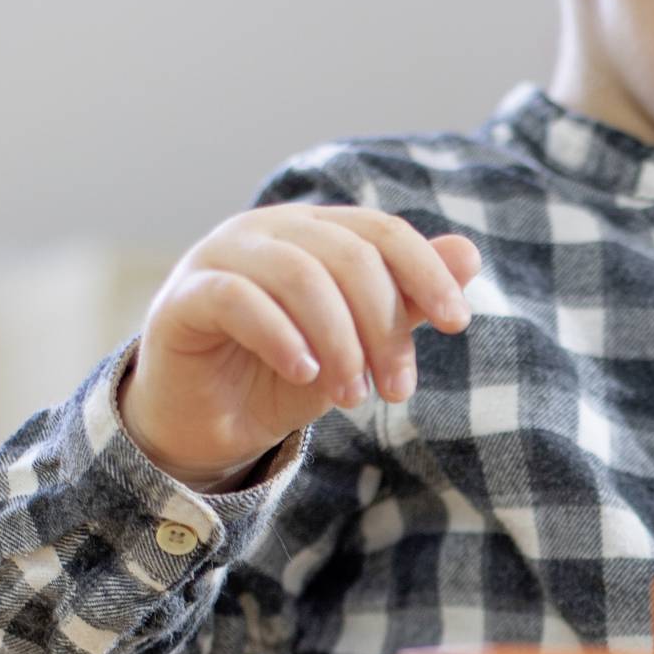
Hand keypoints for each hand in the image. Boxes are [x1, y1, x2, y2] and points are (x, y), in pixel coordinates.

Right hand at [120, 205, 481, 488]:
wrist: (211, 424)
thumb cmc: (288, 374)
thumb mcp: (360, 343)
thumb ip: (408, 299)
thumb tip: (469, 253)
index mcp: (315, 231)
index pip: (382, 232)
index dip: (426, 272)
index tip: (458, 323)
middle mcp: (268, 229)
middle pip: (348, 256)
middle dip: (384, 326)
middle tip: (397, 390)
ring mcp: (220, 255)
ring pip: (299, 275)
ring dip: (340, 341)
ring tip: (353, 396)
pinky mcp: (184, 296)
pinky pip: (239, 300)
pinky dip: (282, 338)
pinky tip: (306, 374)